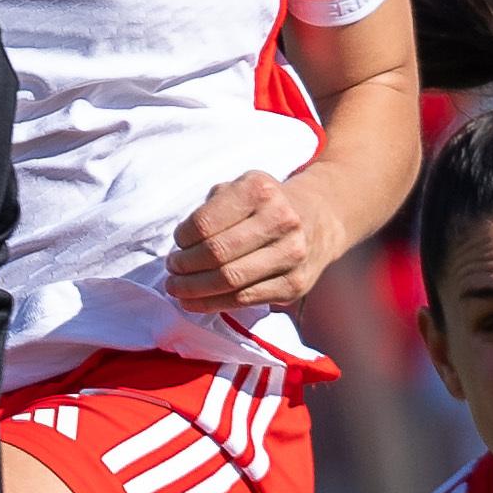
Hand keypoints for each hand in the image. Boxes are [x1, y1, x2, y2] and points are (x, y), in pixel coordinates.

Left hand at [170, 171, 343, 312]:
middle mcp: (281, 219)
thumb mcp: (242, 188)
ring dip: (194, 289)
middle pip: (216, 253)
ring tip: (177, 289)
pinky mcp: (295, 284)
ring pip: (229, 280)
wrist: (320, 219)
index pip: (205, 223)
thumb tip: (181, 247)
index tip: (176, 245)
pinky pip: (245, 300)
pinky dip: (213, 304)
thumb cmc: (266, 205)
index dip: (182, 239)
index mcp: (259, 190)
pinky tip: (196, 302)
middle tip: (172, 271)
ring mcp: (292, 254)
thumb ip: (212, 209)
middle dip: (184, 266)